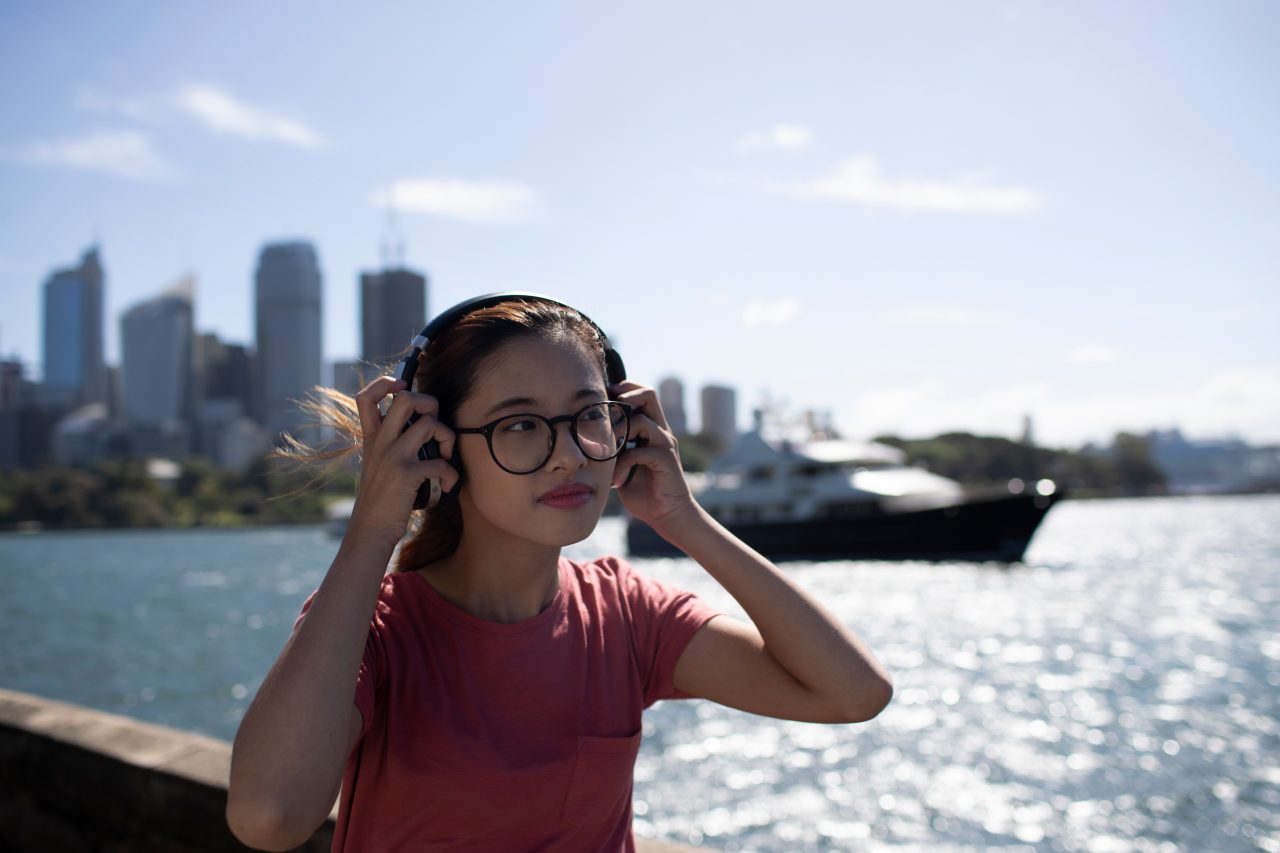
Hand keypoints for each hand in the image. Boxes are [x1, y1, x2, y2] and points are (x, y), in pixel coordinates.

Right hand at [347, 376, 459, 544]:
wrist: (371, 530)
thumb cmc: (381, 498)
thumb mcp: (377, 464)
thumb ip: (390, 444)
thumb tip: (421, 426)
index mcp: (371, 438)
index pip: (365, 397)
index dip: (384, 383)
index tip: (401, 386)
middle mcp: (380, 442)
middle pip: (406, 399)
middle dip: (430, 403)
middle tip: (434, 424)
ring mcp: (394, 457)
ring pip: (431, 425)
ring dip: (448, 440)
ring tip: (445, 458)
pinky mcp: (408, 474)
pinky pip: (442, 463)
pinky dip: (451, 475)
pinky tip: (445, 486)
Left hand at [610, 381, 695, 530]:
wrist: (667, 514)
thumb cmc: (642, 489)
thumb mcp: (622, 463)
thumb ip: (612, 448)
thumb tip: (585, 436)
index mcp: (651, 428)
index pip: (641, 394)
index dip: (623, 390)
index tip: (601, 398)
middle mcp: (660, 431)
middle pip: (648, 394)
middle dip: (624, 396)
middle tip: (604, 411)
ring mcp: (665, 444)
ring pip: (641, 420)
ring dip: (617, 434)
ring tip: (604, 452)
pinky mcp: (666, 459)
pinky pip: (640, 451)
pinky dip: (622, 464)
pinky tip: (615, 479)